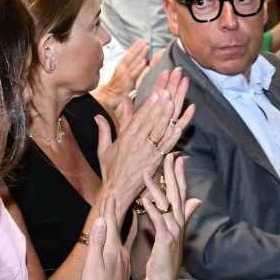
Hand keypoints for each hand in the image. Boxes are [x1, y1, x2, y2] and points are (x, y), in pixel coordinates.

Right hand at [77, 195, 133, 279]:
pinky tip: (121, 239)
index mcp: (113, 251)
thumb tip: (102, 220)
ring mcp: (121, 263)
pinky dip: (121, 238)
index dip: (110, 209)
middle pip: (118, 228)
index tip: (110, 193)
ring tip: (121, 212)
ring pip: (121, 237)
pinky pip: (122, 248)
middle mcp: (120, 255)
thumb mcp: (93, 266)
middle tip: (116, 196)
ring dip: (120, 223)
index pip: (112, 224)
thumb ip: (98, 243)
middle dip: (116, 212)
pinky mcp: (120, 272)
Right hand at [96, 68, 192, 214]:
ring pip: (160, 130)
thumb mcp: (104, 149)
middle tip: (170, 88)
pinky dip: (174, 136)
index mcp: (125, 139)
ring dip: (169, 115)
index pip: (139, 118)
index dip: (149, 104)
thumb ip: (105, 130)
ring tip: (176, 100)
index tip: (156, 92)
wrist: (117, 191)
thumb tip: (98, 115)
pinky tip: (181, 126)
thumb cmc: (110, 170)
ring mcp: (148, 153)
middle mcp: (138, 144)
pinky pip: (167, 147)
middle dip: (161, 103)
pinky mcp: (156, 162)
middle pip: (152, 119)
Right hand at [101, 38, 150, 101]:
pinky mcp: (128, 81)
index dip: (135, 47)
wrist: (108, 97)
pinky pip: (134, 73)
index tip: (141, 40)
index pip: (129, 54)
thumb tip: (135, 63)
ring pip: (134, 62)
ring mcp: (125, 74)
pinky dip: (139, 66)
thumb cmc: (115, 87)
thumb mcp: (120, 75)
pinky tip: (144, 61)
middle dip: (139, 47)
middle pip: (132, 55)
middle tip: (146, 40)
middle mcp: (122, 68)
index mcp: (121, 66)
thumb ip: (127, 69)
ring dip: (140, 53)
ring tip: (147, 46)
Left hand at [138, 154, 195, 279]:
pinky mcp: (165, 239)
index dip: (180, 175)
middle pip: (176, 193)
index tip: (178, 158)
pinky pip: (158, 221)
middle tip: (169, 156)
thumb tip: (197, 200)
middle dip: (172, 174)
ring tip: (146, 173)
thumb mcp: (176, 233)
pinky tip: (144, 199)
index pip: (181, 192)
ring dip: (156, 188)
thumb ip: (186, 214)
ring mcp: (173, 230)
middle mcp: (179, 222)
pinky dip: (152, 209)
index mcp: (180, 219)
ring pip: (165, 204)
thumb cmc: (166, 257)